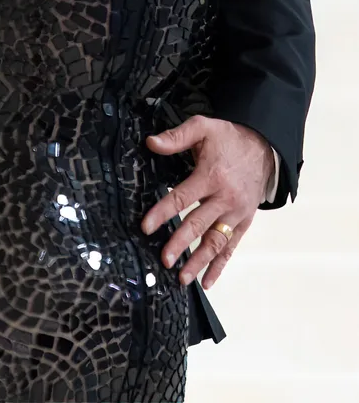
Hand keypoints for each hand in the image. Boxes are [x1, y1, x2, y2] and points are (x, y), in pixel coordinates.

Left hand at [141, 116, 272, 289]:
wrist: (264, 147)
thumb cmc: (229, 138)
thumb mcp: (203, 128)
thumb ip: (177, 136)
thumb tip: (151, 142)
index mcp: (211, 176)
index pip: (182, 197)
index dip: (162, 212)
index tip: (146, 226)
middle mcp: (225, 198)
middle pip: (199, 224)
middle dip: (180, 243)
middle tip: (164, 259)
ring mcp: (236, 213)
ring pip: (216, 241)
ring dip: (199, 261)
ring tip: (183, 278)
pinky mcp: (244, 222)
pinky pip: (231, 247)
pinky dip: (220, 265)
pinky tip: (207, 281)